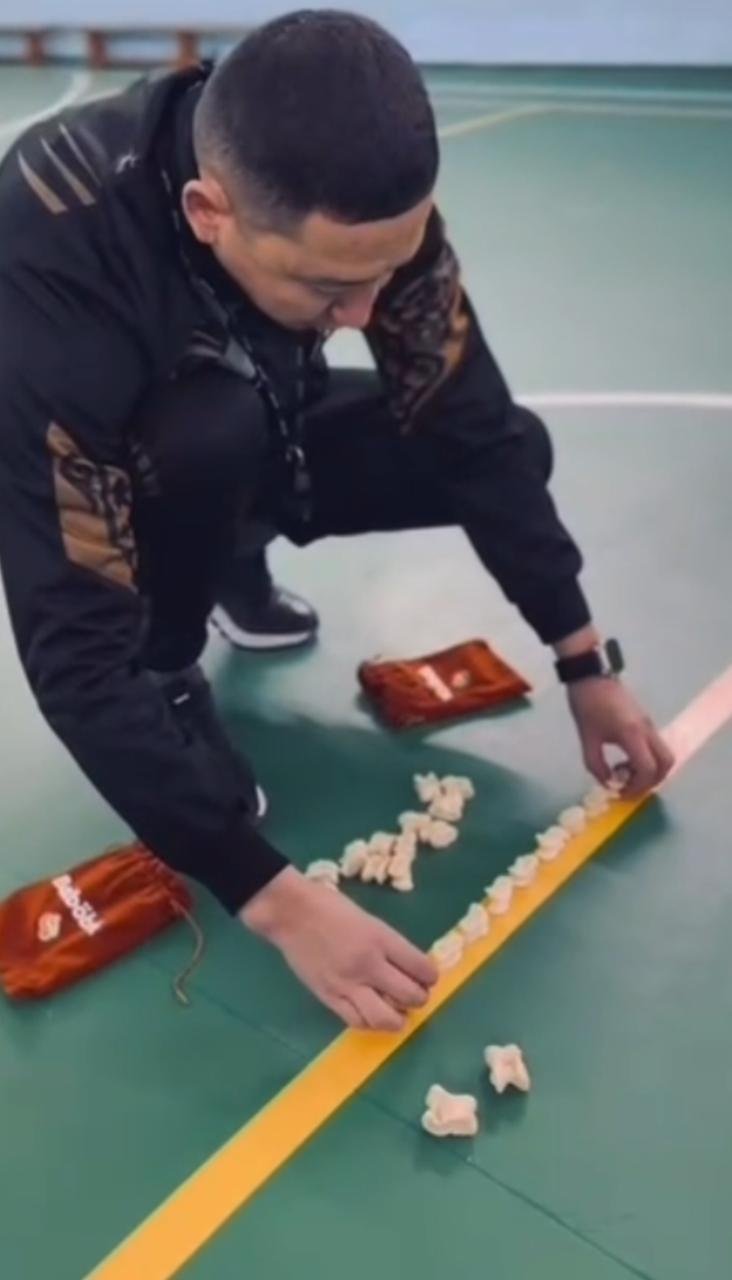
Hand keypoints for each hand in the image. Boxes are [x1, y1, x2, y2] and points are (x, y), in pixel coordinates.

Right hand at [240, 867, 437, 1030]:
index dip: (430, 976)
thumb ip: (389, 945)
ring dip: (398, 1018)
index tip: (426, 977)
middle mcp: (369, 964)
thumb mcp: (370, 920)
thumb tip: (408, 968)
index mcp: (381, 939)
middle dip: (419, 998)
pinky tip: (372, 1014)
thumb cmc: (331, 908)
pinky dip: (371, 1023)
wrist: (292, 913)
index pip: (422, 968)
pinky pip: (357, 1022)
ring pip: (386, 1018)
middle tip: (414, 994)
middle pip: (410, 996)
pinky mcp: (329, 997)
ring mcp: (348, 984)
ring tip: (397, 1012)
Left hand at [567, 678, 674, 796]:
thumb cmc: (587, 705)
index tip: (621, 792)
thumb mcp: (587, 738)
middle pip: (666, 763)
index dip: (637, 786)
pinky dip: (646, 760)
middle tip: (629, 786)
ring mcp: (649, 725)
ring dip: (650, 770)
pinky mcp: (645, 722)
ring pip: (663, 755)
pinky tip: (625, 760)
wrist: (591, 675)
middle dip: (651, 781)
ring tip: (625, 772)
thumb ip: (596, 765)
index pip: (648, 769)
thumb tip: (607, 783)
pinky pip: (655, 747)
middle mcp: (647, 730)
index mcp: (632, 734)